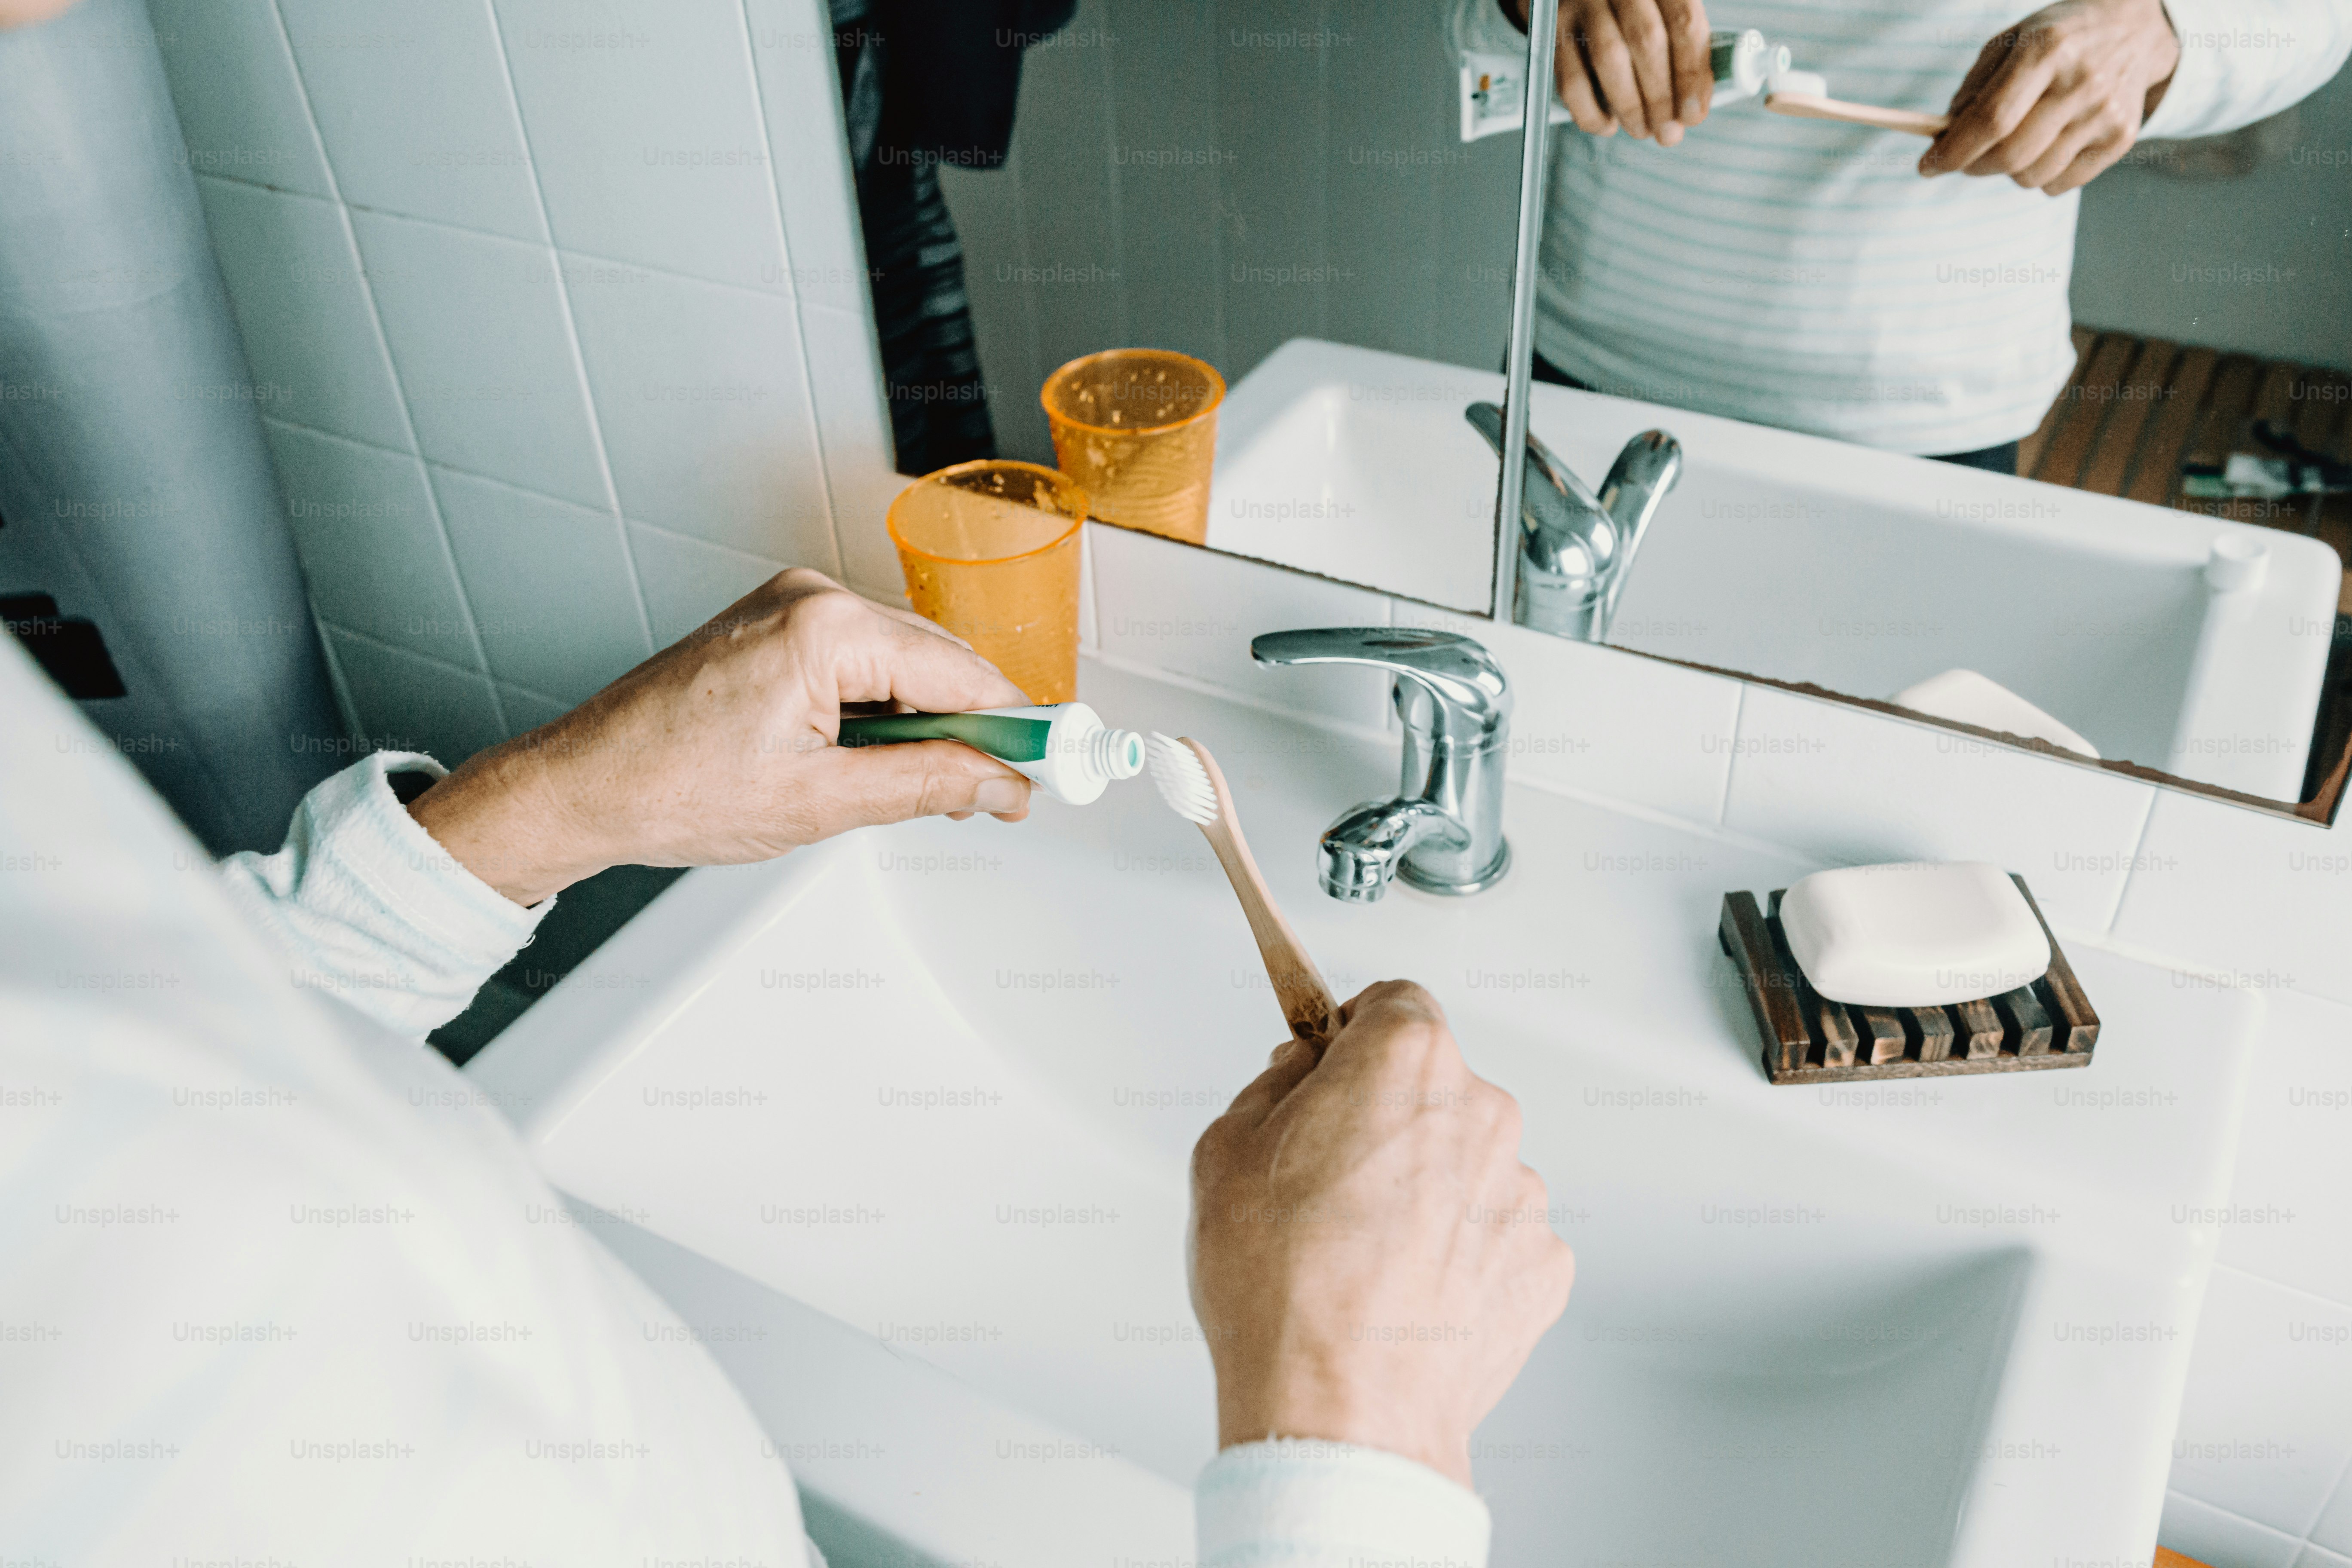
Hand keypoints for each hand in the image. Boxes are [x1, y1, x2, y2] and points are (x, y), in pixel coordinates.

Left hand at [407, 569, 1031, 904]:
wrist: (582, 785)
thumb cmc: (670, 788)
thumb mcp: (820, 803)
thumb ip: (926, 784)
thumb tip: (1000, 783)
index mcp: (825, 629)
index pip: (960, 675)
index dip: (1016, 728)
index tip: (1057, 765)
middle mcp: (811, 598)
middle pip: (938, 662)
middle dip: (974, 729)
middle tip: (1001, 796)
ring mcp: (789, 606)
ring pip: (902, 664)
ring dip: (925, 724)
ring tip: (922, 789)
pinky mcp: (775, 626)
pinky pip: (861, 662)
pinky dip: (884, 710)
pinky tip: (878, 759)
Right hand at [1187, 981, 1574, 1488]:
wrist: (1341, 1411)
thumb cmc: (1282, 1289)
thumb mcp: (1224, 1150)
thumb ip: (1273, 1087)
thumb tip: (1301, 1074)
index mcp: (1407, 1061)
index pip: (1394, 1002)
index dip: (1351, 1034)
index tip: (1327, 1065)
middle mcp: (1482, 1112)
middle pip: (1433, 1086)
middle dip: (1385, 1118)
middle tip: (1324, 1180)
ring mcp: (1519, 1192)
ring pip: (1465, 1164)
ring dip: (1426, 1190)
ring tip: (1362, 1255)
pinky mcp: (1541, 1264)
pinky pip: (1494, 1236)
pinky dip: (1459, 1254)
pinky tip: (1405, 1292)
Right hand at [1506, 0, 1713, 144]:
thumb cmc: (1629, 15)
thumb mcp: (1663, 20)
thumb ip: (1681, 53)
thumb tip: (1692, 109)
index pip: (1684, 21)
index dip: (1691, 73)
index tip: (1692, 114)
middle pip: (1647, 40)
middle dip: (1661, 97)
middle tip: (1667, 133)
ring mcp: (1582, 3)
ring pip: (1609, 57)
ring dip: (1630, 105)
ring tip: (1641, 130)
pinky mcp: (1551, 28)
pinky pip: (1571, 79)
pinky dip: (1590, 112)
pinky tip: (1607, 126)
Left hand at [1920, 0, 2180, 193]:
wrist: (2132, 28)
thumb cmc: (2056, 38)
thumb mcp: (2010, 43)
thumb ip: (1972, 91)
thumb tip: (1941, 142)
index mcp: (2047, 50)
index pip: (1992, 119)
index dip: (1953, 151)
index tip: (1927, 166)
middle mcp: (2082, 82)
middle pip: (2010, 156)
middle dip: (1973, 166)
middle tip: (1963, 160)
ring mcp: (2105, 113)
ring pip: (2032, 177)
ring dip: (2008, 170)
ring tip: (2015, 140)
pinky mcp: (2121, 138)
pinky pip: (2059, 185)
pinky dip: (2040, 176)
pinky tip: (2048, 144)